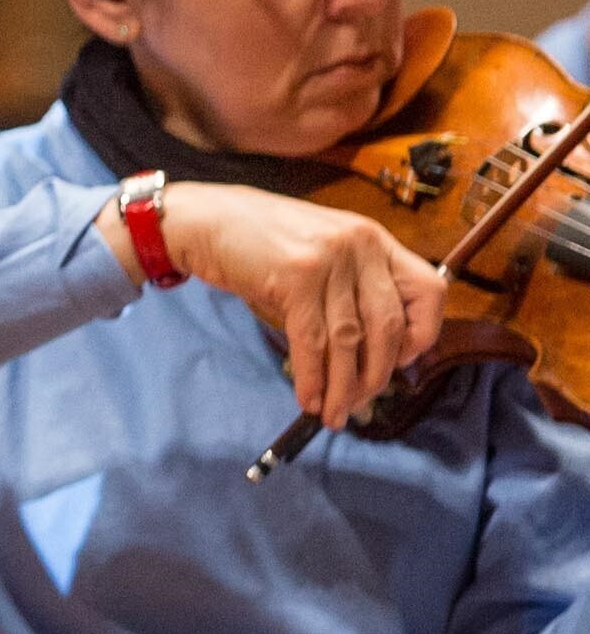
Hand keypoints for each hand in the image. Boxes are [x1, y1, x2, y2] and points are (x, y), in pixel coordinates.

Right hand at [161, 183, 450, 428]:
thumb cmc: (258, 241)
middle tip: (361, 403)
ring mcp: (329, 259)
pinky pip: (312, 341)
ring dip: (342, 387)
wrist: (203, 219)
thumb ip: (349, 288)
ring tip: (334, 414)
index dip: (422, 333)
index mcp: (373, 238)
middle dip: (375, 375)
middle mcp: (360, 246)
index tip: (401, 361)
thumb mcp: (320, 253)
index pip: (429, 290)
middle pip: (387, 325)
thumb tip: (366, 355)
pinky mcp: (295, 277)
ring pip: (348, 340)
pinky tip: (309, 398)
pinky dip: (312, 377)